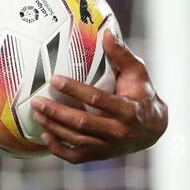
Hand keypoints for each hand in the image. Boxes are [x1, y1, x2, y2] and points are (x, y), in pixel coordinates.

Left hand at [30, 30, 167, 163]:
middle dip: (56, 112)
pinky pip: (75, 157)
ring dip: (53, 127)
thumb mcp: (138, 73)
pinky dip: (58, 149)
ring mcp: (109, 146)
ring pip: (76, 139)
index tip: (54, 79)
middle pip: (82, 123)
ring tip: (36, 114)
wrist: (154, 128)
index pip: (96, 99)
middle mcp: (118, 131)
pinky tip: (44, 136)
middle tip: (36, 101)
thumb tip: (106, 32)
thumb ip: (122, 54)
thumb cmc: (142, 93)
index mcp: (127, 109)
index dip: (74, 90)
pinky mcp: (101, 155)